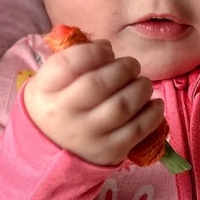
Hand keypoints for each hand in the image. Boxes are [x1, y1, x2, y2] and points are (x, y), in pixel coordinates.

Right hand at [23, 39, 164, 165]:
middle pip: (98, 85)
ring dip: (141, 88)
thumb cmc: (59, 101)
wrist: (53, 147)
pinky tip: (154, 103)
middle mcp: (63, 114)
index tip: (107, 50)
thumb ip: (76, 57)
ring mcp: (87, 136)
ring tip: (142, 84)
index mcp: (45, 90)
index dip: (94, 52)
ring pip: (121, 106)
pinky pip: (137, 130)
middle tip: (132, 66)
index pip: (68, 65)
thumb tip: (106, 47)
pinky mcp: (109, 151)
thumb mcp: (52, 78)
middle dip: (124, 68)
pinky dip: (153, 113)